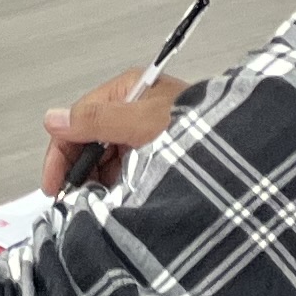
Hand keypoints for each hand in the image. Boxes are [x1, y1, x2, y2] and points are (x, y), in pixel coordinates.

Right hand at [36, 66, 193, 195]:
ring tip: (100, 203)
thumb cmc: (201, 132)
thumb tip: (54, 119)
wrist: (242, 158)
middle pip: (89, 140)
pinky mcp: (157, 159)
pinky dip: (117, 188)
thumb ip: (96, 120)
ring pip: (105, 160)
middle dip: (79, 170)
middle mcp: (134, 111)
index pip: (77, 118)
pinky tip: (119, 202)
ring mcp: (145, 136)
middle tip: (74, 200)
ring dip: (98, 182)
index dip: (62, 152)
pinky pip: (125, 174)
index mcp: (128, 91)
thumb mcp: (143, 122)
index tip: (55, 185)